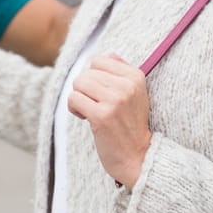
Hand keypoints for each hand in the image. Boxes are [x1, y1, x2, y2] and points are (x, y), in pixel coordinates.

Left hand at [68, 54, 151, 189]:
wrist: (138, 157)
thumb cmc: (131, 125)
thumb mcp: (136, 94)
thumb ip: (122, 72)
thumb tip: (109, 55)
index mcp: (135, 76)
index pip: (99, 61)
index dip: (95, 77)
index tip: (102, 93)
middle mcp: (127, 86)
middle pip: (86, 73)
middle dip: (85, 89)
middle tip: (96, 105)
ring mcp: (115, 100)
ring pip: (78, 84)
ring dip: (79, 98)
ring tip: (90, 111)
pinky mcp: (101, 116)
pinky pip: (74, 99)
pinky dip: (74, 109)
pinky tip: (85, 118)